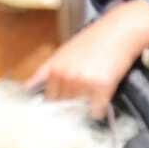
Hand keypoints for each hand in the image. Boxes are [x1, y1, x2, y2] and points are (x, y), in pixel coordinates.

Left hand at [25, 0, 148, 117]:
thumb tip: (31, 90)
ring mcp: (82, 82)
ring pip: (78, 110)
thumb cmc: (92, 41)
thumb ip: (48, 73)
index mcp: (52, 68)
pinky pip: (96, 110)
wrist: (117, 31)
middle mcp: (64, 76)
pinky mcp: (101, 86)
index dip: (53, 107)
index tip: (55, 116)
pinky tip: (101, 104)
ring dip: (83, 112)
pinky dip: (98, 111)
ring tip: (89, 106)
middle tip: (76, 113)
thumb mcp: (63, 53)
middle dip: (68, 111)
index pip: (46, 98)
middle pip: (61, 106)